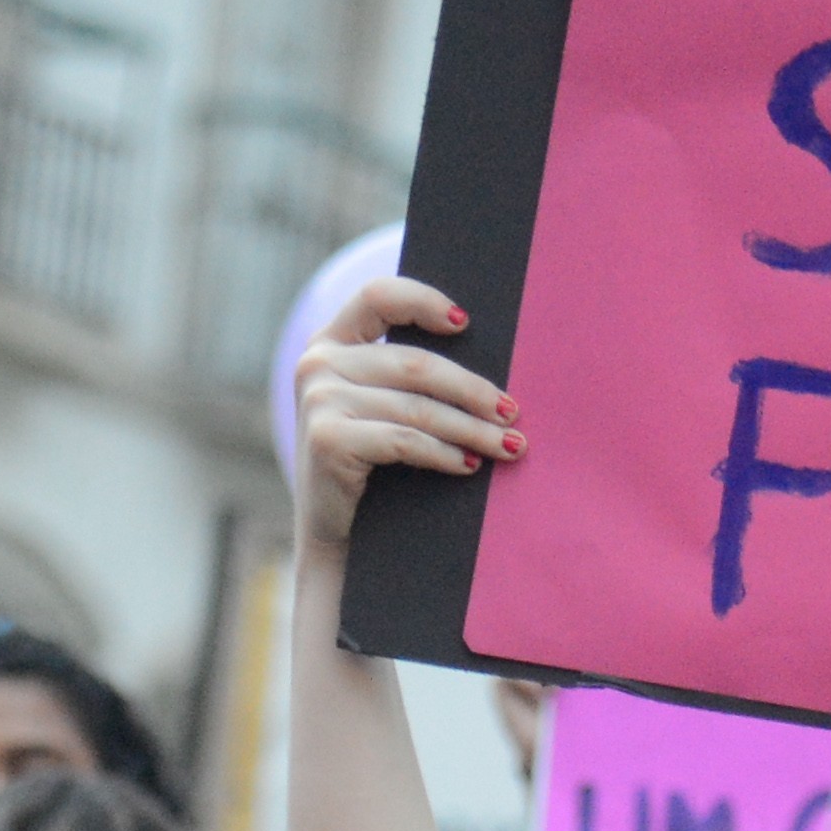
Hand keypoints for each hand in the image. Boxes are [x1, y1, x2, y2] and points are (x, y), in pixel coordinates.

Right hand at [294, 277, 518, 555]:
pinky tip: (469, 465)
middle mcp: (318, 363)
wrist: (332, 533)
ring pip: (417, 407)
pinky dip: (445, 454)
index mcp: (331, 341)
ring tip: (508, 446)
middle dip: (472, 390)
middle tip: (512, 412)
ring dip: (471, 430)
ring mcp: (319, 400)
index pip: (378, 296)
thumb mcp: (380, 405)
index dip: (424, 300)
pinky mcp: (327, 439)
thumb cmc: (370, 465)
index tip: (467, 323)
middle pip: (415, 363)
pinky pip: (406, 440)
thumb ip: (407, 375)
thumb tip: (490, 370)